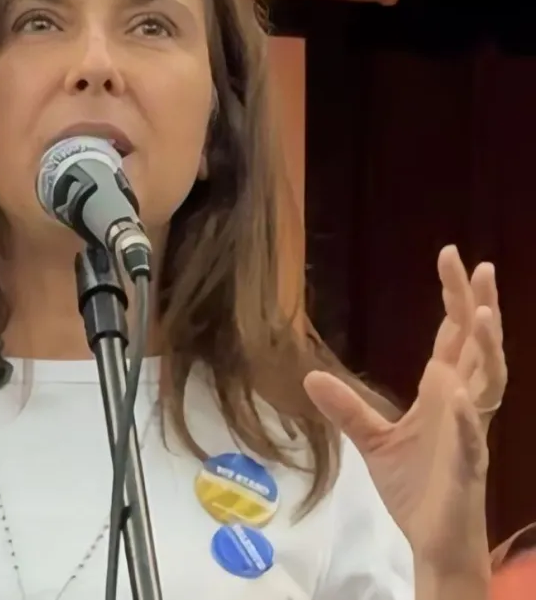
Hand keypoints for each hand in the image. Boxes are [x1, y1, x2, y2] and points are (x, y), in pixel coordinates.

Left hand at [303, 245, 504, 579]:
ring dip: (489, 349)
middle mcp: (463, 405)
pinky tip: (460, 396)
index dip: (455, 299)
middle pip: (477, 347)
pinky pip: (472, 439)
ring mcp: (470, 435)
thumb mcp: (373, 440)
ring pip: (489, 384)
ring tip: (483, 314)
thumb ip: (347, 408)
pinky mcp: (467, 468)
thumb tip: (310, 375)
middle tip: (481, 265)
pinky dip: (467, 417)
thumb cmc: (414, 488)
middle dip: (479, 306)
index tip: (451, 258)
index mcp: (443, 393)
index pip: (453, 336)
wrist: (432, 540)